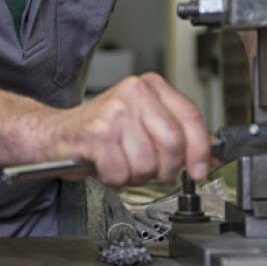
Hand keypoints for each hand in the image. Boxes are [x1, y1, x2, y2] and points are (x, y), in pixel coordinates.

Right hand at [48, 72, 210, 186]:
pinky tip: (105, 166)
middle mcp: (134, 92)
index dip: (200, 149)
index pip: (190, 117)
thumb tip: (210, 158)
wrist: (55, 134)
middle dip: (164, 168)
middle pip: (173, 142)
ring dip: (135, 176)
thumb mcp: (144, 125)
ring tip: (121, 164)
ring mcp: (115, 111)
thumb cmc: (101, 132)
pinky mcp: (96, 133)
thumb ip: (178, 137)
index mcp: (151, 86)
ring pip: (147, 162)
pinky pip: (120, 171)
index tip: (199, 170)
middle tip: (151, 171)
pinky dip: (114, 179)